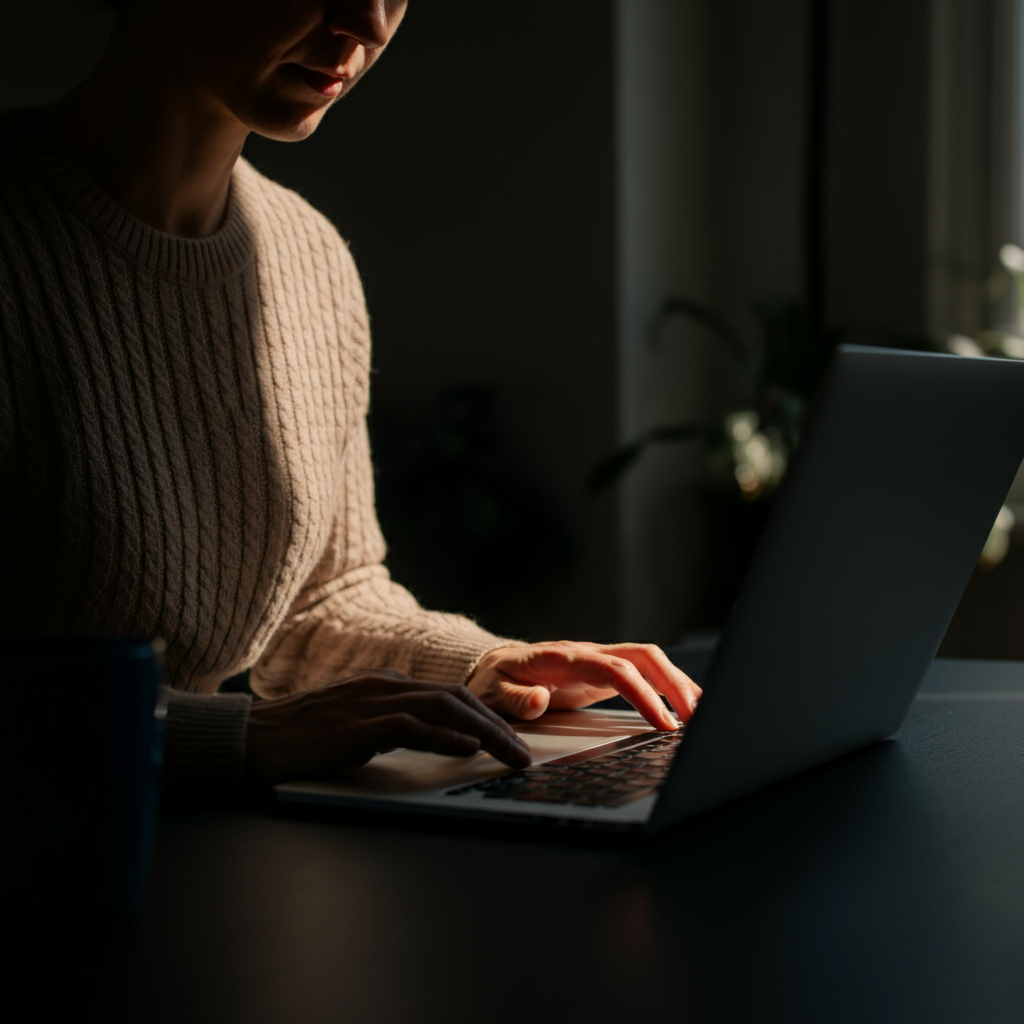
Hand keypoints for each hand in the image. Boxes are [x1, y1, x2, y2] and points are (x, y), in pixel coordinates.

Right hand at [246, 673, 532, 785]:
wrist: (252, 739)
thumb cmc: (302, 738)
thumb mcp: (356, 724)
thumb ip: (392, 724)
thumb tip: (435, 738)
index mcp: (386, 683)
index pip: (450, 694)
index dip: (486, 715)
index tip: (510, 738)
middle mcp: (385, 684)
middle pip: (456, 697)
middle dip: (496, 724)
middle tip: (522, 752)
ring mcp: (371, 701)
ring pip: (442, 707)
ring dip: (483, 731)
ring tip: (509, 755)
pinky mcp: (356, 725)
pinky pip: (409, 727)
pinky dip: (442, 736)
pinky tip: (466, 748)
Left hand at [467, 642, 701, 730]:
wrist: (493, 666)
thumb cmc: (495, 680)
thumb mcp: (493, 692)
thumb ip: (514, 699)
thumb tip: (537, 701)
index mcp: (564, 658)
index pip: (614, 670)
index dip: (643, 694)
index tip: (662, 722)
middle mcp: (587, 653)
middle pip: (643, 656)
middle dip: (674, 683)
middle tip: (696, 719)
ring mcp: (598, 660)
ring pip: (649, 661)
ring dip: (677, 683)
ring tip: (700, 715)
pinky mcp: (604, 672)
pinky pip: (643, 673)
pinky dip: (667, 687)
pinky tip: (683, 707)